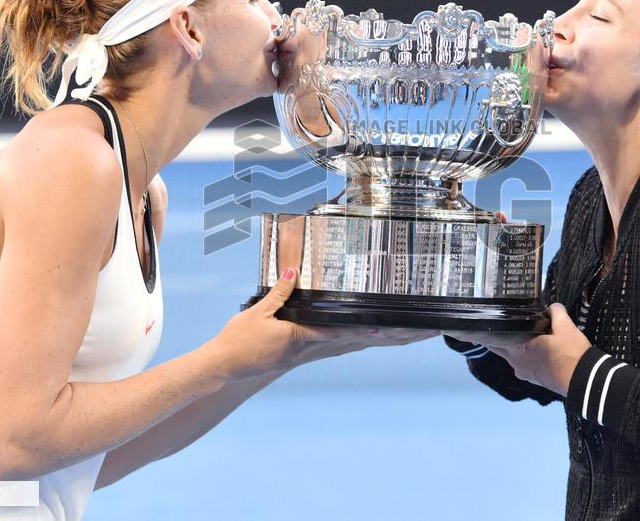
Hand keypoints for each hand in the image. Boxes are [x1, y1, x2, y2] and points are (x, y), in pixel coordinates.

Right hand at [204, 268, 435, 382]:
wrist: (225, 367)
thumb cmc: (238, 340)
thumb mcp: (257, 313)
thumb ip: (279, 294)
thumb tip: (294, 273)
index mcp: (299, 338)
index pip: (336, 332)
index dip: (360, 330)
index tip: (382, 327)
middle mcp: (309, 349)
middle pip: (353, 341)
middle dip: (385, 338)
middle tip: (414, 333)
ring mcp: (307, 354)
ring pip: (349, 346)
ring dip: (376, 340)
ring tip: (404, 334)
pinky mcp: (302, 355)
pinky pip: (336, 346)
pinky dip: (355, 340)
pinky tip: (369, 337)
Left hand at [446, 303, 591, 395]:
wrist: (585, 381)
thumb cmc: (571, 354)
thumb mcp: (565, 326)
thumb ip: (556, 312)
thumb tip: (552, 307)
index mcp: (517, 350)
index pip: (489, 340)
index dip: (475, 334)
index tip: (460, 331)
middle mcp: (516, 363)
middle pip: (497, 348)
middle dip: (493, 337)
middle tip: (486, 325)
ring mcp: (525, 373)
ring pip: (511, 355)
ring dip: (511, 345)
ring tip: (515, 332)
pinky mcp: (535, 379)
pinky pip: (523, 362)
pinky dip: (524, 354)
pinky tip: (533, 347)